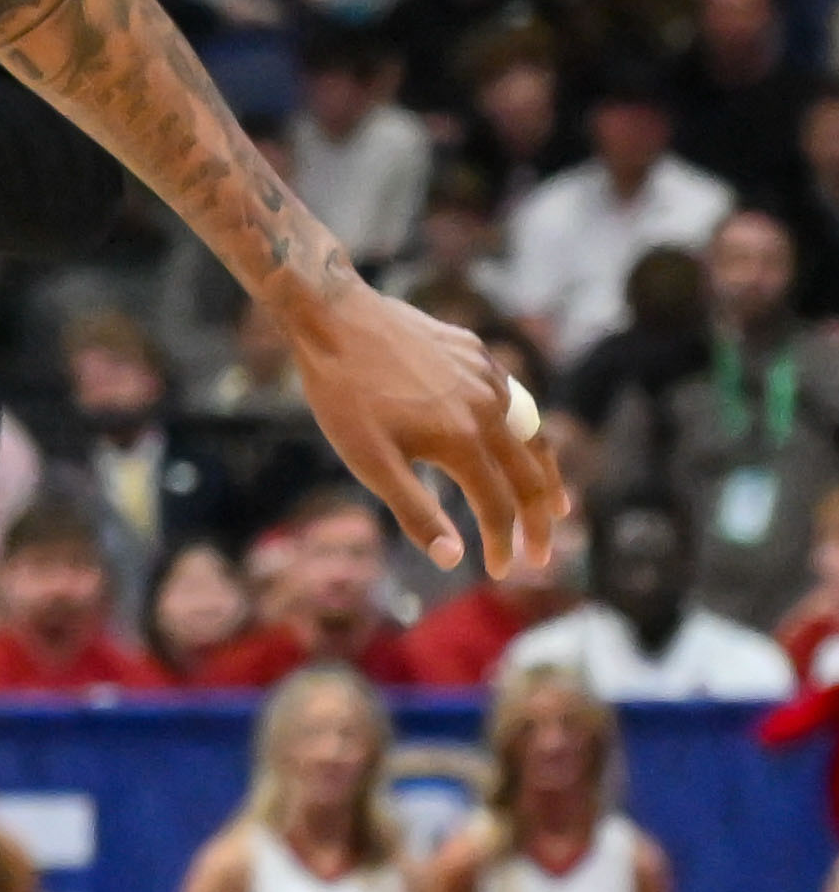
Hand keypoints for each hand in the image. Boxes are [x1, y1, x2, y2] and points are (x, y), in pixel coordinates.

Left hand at [275, 277, 566, 576]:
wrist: (334, 319)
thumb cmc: (344, 397)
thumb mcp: (371, 463)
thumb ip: (416, 511)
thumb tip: (455, 559)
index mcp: (463, 441)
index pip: (499, 507)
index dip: (503, 544)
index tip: (503, 572)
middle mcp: (489, 409)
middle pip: (530, 476)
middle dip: (539, 521)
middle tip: (542, 555)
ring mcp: (488, 377)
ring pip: (533, 435)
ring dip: (545, 475)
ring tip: (556, 505)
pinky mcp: (478, 354)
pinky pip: (514, 399)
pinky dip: (526, 432)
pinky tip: (519, 442)